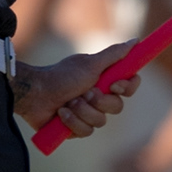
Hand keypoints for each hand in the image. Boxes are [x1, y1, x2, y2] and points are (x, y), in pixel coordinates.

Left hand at [10, 43, 139, 137]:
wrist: (35, 93)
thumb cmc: (61, 76)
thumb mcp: (90, 64)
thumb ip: (114, 54)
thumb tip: (135, 41)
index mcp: (104, 81)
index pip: (128, 88)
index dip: (126, 88)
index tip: (114, 85)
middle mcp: (99, 98)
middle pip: (117, 107)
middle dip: (99, 101)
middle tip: (85, 92)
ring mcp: (88, 115)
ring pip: (101, 121)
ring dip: (82, 110)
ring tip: (68, 102)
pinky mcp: (76, 129)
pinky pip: (86, 131)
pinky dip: (73, 121)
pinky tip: (61, 114)